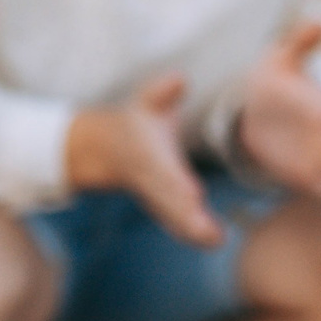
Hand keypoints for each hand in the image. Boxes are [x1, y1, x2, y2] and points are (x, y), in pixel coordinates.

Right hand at [65, 74, 222, 246]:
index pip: (163, 172)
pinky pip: (175, 223)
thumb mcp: (145, 104)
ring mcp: (155, 197)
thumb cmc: (138, 124)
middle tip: (210, 233)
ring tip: (216, 240)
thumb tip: (177, 79)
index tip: (193, 195)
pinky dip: (191, 234)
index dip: (176, 184)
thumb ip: (161, 94)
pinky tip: (213, 241)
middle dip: (187, 218)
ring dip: (192, 231)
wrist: (105, 150)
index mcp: (149, 156)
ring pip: (173, 218)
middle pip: (169, 202)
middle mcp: (152, 180)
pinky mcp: (162, 207)